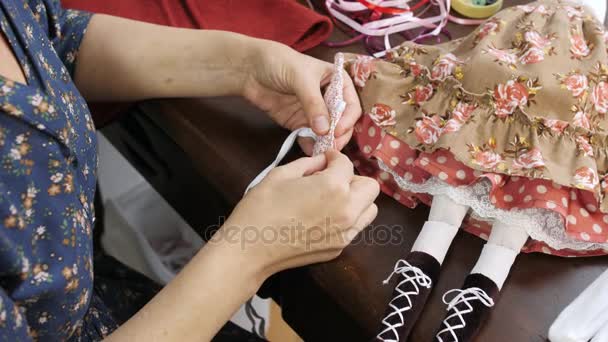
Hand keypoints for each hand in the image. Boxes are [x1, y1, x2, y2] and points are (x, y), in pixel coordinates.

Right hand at [220, 150, 378, 279]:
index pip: (347, 164)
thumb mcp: (281, 174)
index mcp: (333, 187)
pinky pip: (355, 228)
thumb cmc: (260, 208)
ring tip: (330, 200)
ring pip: (369, 210)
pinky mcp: (338, 249)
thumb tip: (322, 162)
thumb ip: (309, 163)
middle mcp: (347, 210)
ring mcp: (345, 233)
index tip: (324, 160)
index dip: (333, 158)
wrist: (250, 249)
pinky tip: (322, 218)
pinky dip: (346, 219)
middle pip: (370, 187)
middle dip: (352, 179)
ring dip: (356, 200)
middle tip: (330, 179)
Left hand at [241, 40, 361, 154]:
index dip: (347, 119)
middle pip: (342, 122)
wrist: (251, 69)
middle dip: (339, 135)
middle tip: (332, 146)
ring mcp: (314, 113)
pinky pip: (309, 138)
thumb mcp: (300, 79)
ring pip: (327, 133)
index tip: (337, 130)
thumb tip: (324, 129)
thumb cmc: (280, 62)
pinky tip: (310, 153)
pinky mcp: (299, 123)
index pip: (350, 104)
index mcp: (336, 81)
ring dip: (326, 143)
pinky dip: (311, 146)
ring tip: (322, 152)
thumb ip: (313, 103)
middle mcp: (328, 98)